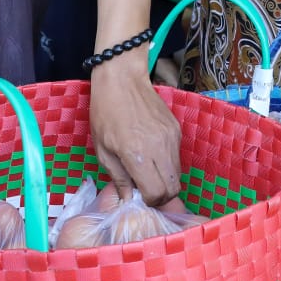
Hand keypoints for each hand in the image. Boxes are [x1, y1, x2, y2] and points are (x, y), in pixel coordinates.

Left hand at [89, 58, 182, 204]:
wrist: (122, 79)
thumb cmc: (105, 113)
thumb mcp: (102, 149)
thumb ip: (118, 177)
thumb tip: (128, 198)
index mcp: (137, 154)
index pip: (157, 193)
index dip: (148, 200)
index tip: (138, 196)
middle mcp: (160, 147)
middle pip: (174, 187)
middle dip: (161, 195)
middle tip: (146, 189)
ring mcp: (171, 137)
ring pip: (178, 173)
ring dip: (165, 179)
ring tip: (148, 171)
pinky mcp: (177, 128)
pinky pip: (177, 156)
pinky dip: (168, 162)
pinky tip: (152, 153)